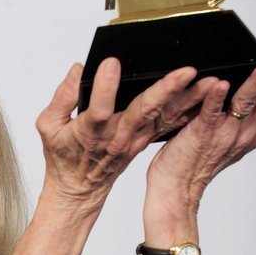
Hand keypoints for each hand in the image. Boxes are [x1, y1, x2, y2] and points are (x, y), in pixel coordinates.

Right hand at [36, 57, 212, 212]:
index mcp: (89, 131)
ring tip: (207, 83)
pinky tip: (204, 99)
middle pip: (141, 112)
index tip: (110, 64)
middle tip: (185, 72)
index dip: (104, 88)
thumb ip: (62, 97)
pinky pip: (167, 125)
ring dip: (186, 100)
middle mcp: (115, 137)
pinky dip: (187, 112)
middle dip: (164, 90)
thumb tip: (79, 70)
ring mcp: (133, 141)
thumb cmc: (62, 157)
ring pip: (161, 117)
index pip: (98, 109)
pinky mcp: (144, 142)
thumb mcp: (48, 127)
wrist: (78, 190)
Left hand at [145, 62, 255, 220]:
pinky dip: (215, 98)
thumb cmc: (196, 164)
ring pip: (244, 105)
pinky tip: (221, 85)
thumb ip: (242, 125)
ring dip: (254, 85)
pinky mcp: (201, 134)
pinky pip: (211, 112)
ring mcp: (223, 135)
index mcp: (250, 136)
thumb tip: (252, 100)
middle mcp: (242, 135)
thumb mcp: (229, 143)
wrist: (176, 188)